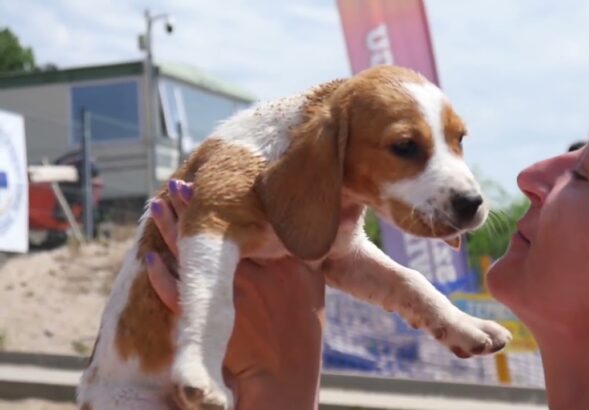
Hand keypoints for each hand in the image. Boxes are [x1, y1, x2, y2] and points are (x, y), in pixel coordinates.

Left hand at [146, 180, 324, 409]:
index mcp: (281, 263)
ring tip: (157, 207)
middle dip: (193, 206)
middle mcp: (252, 274)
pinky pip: (175, 294)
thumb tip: (318, 216)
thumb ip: (308, 251)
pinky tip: (151, 260)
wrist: (282, 379)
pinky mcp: (204, 320)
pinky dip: (161, 277)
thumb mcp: (314, 284)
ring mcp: (225, 296)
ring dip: (169, 231)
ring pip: (190, 256)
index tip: (218, 179)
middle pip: (215, 233)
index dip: (232, 199)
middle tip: (177, 184)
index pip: (252, 221)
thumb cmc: (301, 332)